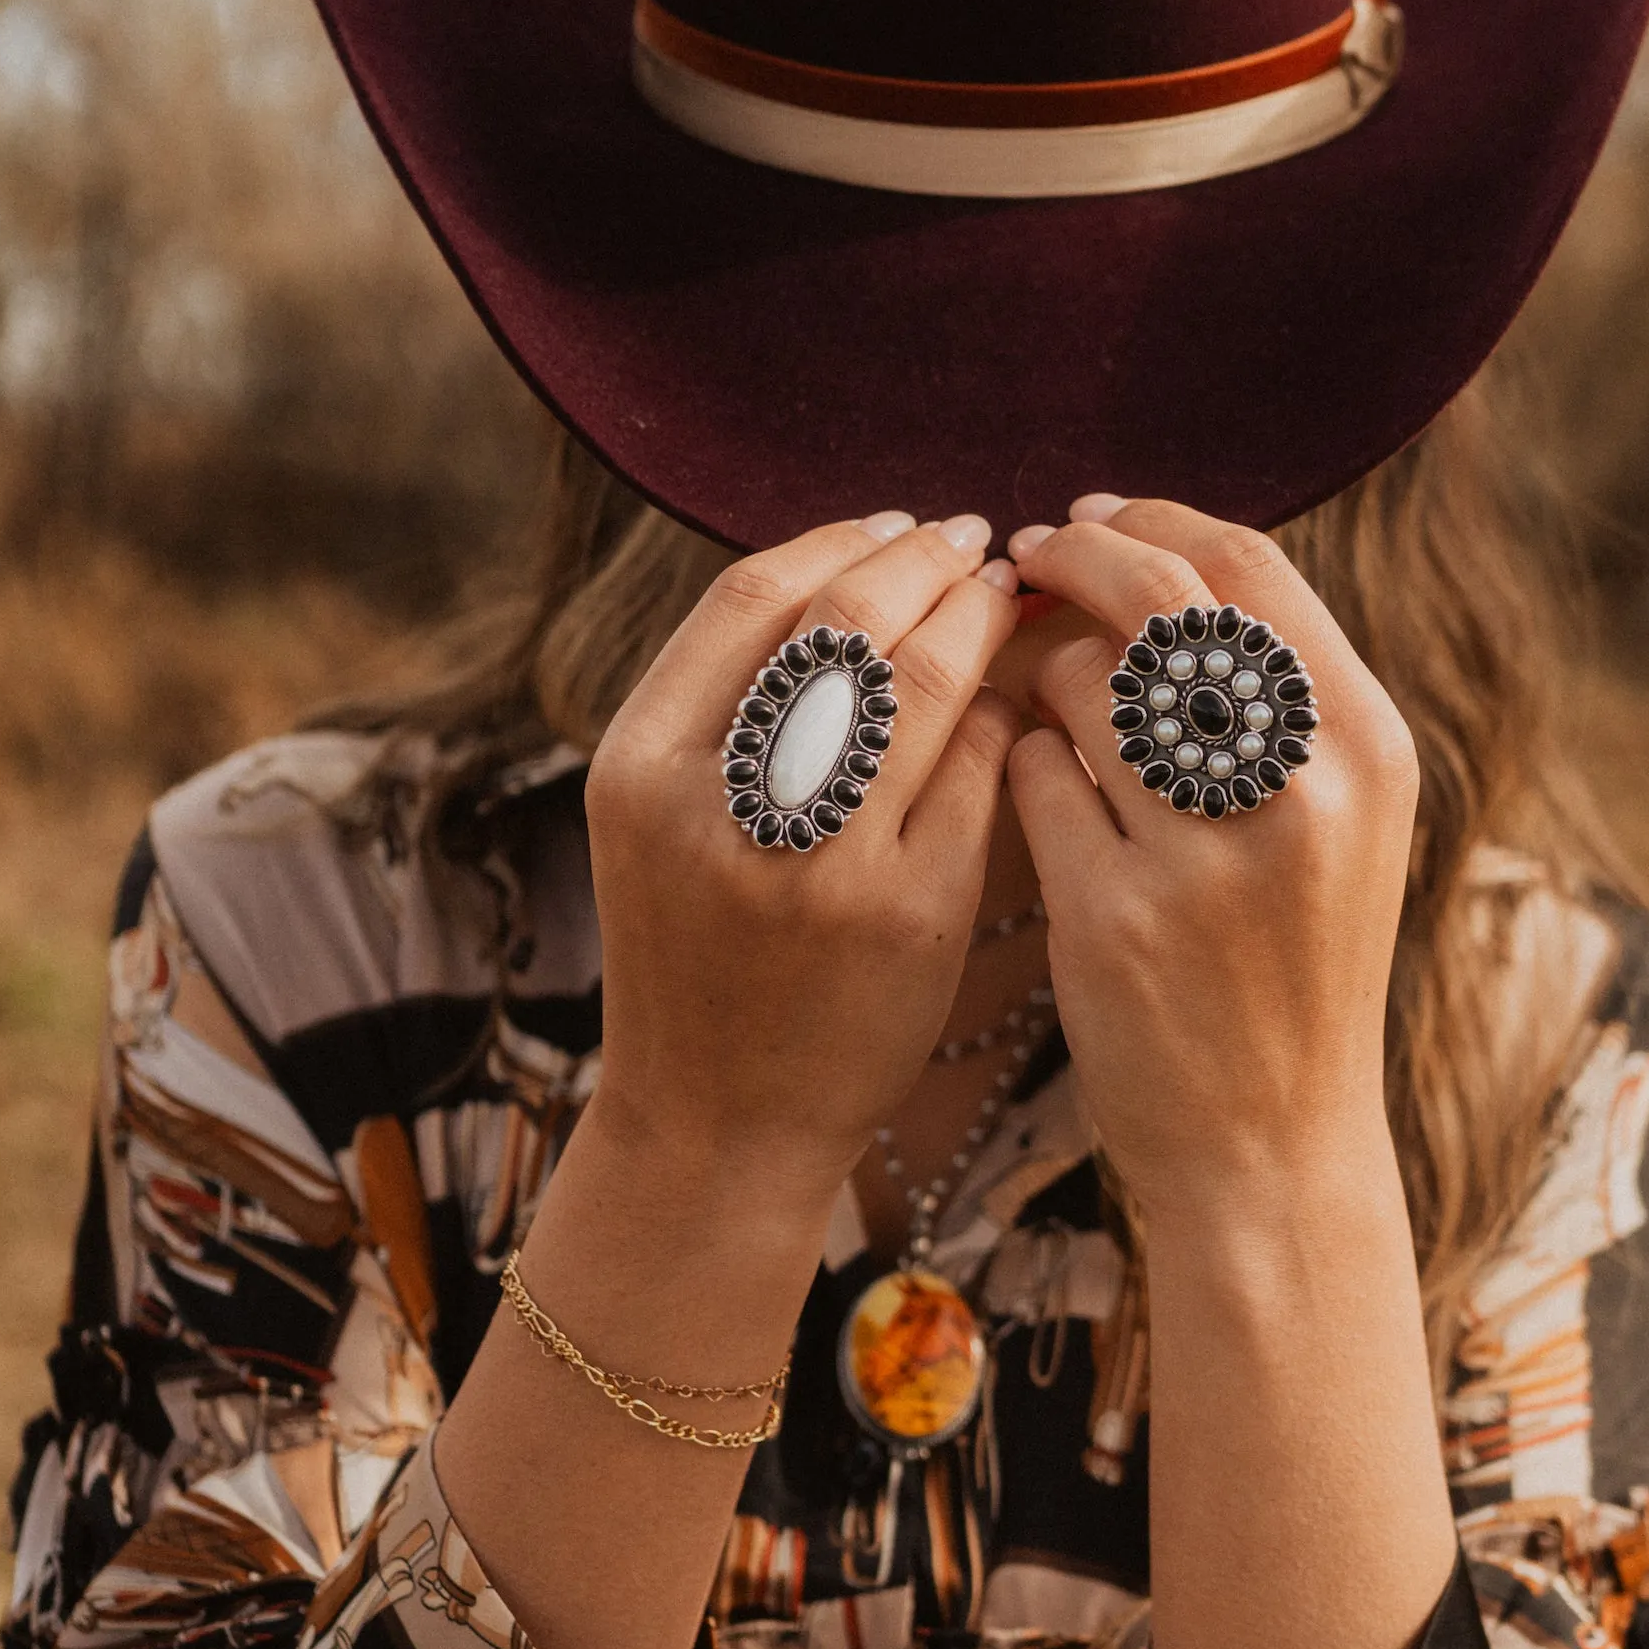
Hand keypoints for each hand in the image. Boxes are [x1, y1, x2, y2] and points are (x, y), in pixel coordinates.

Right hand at [583, 509, 1021, 1215]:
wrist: (717, 1120)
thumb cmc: (698, 947)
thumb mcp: (663, 818)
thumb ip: (730, 700)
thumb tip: (859, 563)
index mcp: (640, 768)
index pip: (752, 596)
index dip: (840, 540)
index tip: (897, 528)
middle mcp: (720, 809)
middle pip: (846, 621)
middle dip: (926, 563)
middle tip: (972, 546)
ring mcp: (820, 863)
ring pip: (922, 683)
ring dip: (977, 621)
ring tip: (1000, 602)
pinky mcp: (910, 913)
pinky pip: (977, 770)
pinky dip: (1000, 718)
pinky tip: (1007, 709)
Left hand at [1005, 501, 1418, 1227]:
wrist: (1272, 1141)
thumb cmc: (1288, 963)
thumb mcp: (1337, 820)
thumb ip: (1273, 691)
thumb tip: (1153, 552)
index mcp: (1368, 747)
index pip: (1250, 566)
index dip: (1154, 520)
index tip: (1089, 516)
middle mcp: (1300, 790)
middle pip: (1159, 599)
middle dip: (1075, 558)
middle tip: (1026, 557)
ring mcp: (1207, 855)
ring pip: (1079, 683)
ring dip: (1044, 684)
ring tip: (1059, 732)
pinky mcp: (1115, 915)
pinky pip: (1029, 776)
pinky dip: (1020, 773)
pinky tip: (1044, 811)